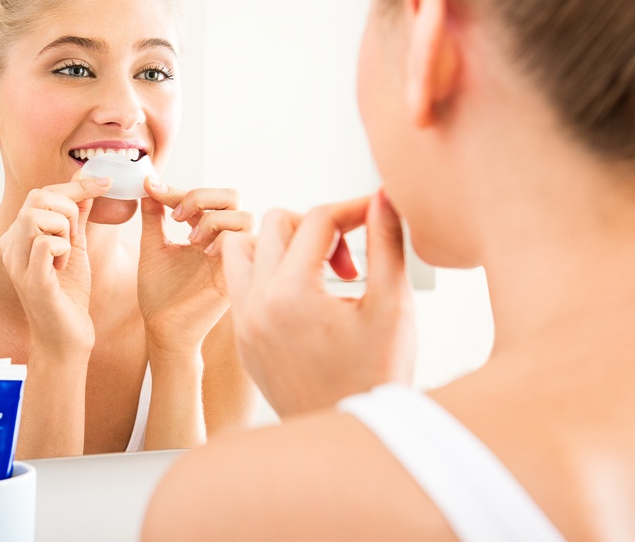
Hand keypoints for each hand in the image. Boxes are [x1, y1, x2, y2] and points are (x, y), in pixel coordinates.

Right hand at [0, 175, 111, 357]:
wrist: (67, 337)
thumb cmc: (68, 294)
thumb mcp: (74, 245)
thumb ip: (77, 214)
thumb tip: (86, 180)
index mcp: (18, 235)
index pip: (41, 193)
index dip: (75, 186)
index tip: (105, 183)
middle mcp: (10, 245)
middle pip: (38, 198)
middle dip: (68, 210)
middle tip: (74, 237)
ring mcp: (16, 262)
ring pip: (37, 216)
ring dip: (64, 230)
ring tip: (66, 254)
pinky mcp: (30, 280)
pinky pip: (45, 243)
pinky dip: (63, 249)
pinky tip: (63, 266)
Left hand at [138, 178, 253, 355]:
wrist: (162, 330)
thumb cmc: (159, 294)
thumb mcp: (153, 248)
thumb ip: (153, 217)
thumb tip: (148, 185)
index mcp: (204, 232)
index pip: (202, 198)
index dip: (178, 189)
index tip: (151, 188)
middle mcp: (222, 241)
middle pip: (231, 196)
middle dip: (202, 196)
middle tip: (176, 215)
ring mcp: (232, 257)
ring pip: (244, 216)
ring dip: (214, 219)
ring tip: (191, 239)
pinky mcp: (237, 274)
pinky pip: (245, 243)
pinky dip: (225, 239)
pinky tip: (204, 253)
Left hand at [221, 190, 415, 416]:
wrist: (353, 439)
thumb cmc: (380, 375)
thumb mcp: (393, 306)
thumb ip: (387, 242)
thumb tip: (384, 194)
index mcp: (292, 293)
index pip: (317, 219)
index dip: (352, 209)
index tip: (376, 215)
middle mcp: (257, 304)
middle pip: (276, 223)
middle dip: (316, 228)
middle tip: (349, 263)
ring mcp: (244, 324)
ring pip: (244, 250)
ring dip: (280, 246)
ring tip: (318, 272)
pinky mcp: (243, 342)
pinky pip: (241, 286)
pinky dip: (268, 277)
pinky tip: (306, 300)